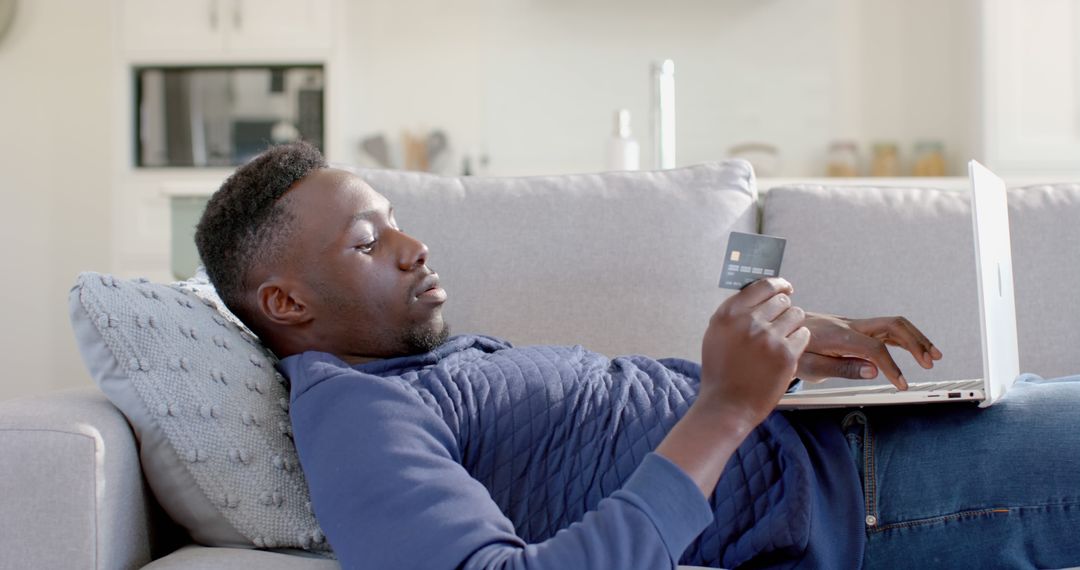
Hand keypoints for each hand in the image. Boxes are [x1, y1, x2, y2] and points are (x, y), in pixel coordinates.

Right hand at [698, 277, 810, 426]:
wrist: (727, 405)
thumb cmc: (720, 372)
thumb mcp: (715, 334)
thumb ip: (734, 313)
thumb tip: (756, 296)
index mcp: (729, 314)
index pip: (763, 286)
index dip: (779, 285)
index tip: (786, 288)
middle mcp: (749, 322)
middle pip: (782, 300)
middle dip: (784, 311)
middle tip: (779, 326)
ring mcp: (769, 338)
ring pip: (796, 315)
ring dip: (793, 325)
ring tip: (783, 340)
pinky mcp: (786, 355)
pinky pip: (803, 335)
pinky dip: (799, 341)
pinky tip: (787, 352)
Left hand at [796, 313, 943, 389]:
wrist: (779, 331)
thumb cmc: (791, 350)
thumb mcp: (808, 365)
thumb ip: (841, 368)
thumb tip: (874, 371)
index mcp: (838, 335)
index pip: (874, 349)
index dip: (892, 367)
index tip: (901, 385)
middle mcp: (849, 325)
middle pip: (892, 325)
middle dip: (915, 342)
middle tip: (930, 362)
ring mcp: (853, 325)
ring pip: (892, 325)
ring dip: (915, 338)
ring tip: (932, 356)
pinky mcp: (854, 329)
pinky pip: (884, 330)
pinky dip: (903, 339)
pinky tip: (915, 350)